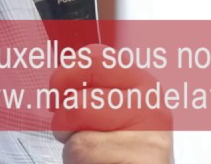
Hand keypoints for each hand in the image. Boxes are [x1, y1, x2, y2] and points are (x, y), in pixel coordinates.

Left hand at [51, 45, 173, 163]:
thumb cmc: (120, 149)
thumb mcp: (113, 108)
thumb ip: (95, 87)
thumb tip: (63, 72)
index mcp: (143, 83)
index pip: (94, 58)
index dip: (65, 76)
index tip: (59, 94)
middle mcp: (151, 106)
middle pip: (77, 104)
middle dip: (65, 122)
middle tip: (72, 131)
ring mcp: (150, 138)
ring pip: (79, 139)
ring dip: (75, 151)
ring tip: (94, 155)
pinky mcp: (144, 161)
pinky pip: (86, 156)